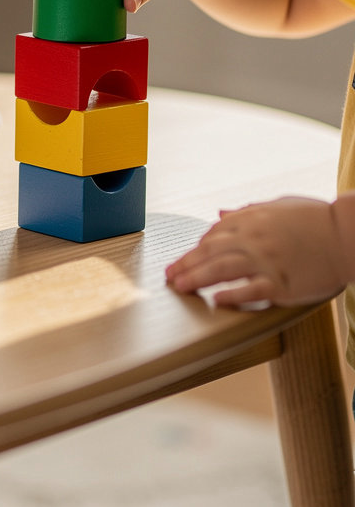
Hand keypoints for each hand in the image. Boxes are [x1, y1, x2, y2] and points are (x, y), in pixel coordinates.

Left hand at [165, 197, 347, 306]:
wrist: (349, 235)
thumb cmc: (316, 219)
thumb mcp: (278, 206)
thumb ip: (246, 212)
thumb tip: (219, 213)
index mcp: (251, 220)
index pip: (213, 235)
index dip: (196, 249)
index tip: (186, 259)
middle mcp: (253, 239)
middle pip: (210, 252)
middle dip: (186, 264)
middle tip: (169, 276)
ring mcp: (266, 261)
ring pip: (221, 269)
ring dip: (196, 278)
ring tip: (180, 287)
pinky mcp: (281, 283)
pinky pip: (251, 290)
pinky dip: (232, 295)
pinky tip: (217, 300)